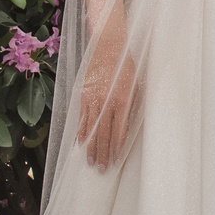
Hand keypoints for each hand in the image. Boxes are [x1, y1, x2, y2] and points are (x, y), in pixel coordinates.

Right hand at [75, 53, 141, 169]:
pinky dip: (80, 132)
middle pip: (102, 134)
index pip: (118, 131)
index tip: (115, 162)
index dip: (116, 149)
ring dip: (90, 147)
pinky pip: (81, 118)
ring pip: (90, 129)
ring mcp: (92, 99)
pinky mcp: (83, 95)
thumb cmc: (126, 65)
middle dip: (102, 153)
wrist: (108, 45)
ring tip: (90, 162)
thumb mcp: (135, 86)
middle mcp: (106, 101)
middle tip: (101, 169)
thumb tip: (127, 130)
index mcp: (122, 100)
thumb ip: (131, 108)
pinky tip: (80, 144)